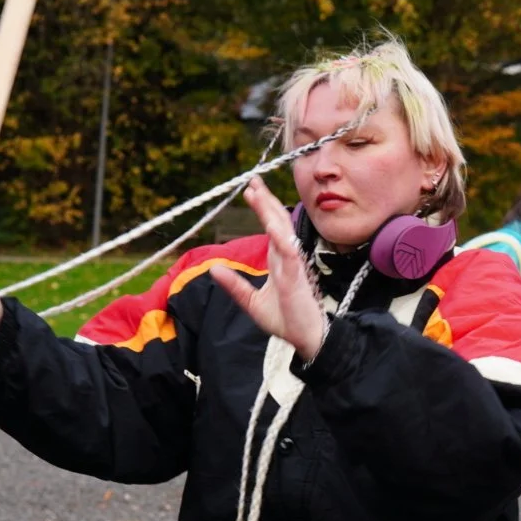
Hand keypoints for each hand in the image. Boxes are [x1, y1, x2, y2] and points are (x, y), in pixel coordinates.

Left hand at [211, 178, 324, 360]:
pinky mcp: (297, 279)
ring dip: (270, 213)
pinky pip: (290, 255)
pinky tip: (273, 225)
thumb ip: (235, 286)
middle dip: (265, 201)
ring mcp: (293, 267)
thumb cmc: (285, 320)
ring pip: (282, 232)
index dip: (262, 208)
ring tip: (258, 194)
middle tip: (252, 180)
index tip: (250, 190)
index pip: (271, 227)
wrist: (306, 339)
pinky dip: (281, 239)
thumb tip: (214, 269)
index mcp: (279, 261)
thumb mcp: (251, 303)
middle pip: (277, 222)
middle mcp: (287, 259)